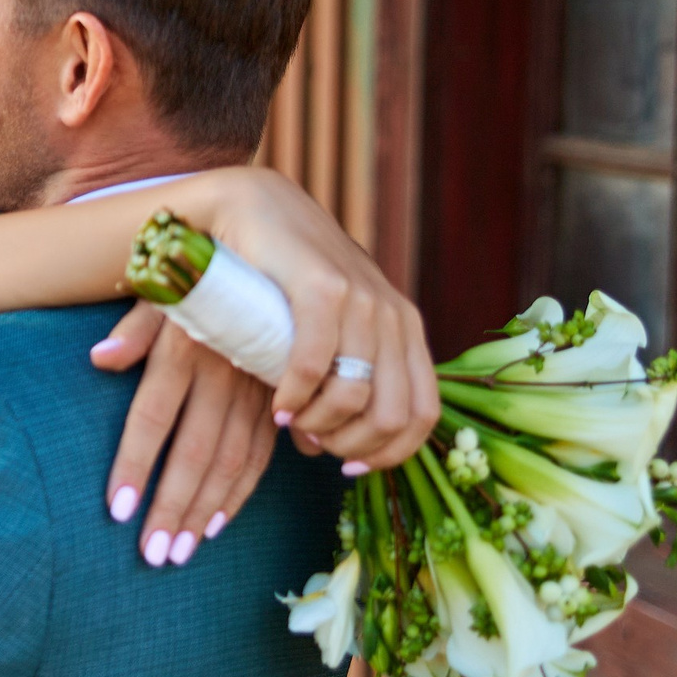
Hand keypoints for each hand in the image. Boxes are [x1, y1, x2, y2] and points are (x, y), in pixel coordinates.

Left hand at [92, 303, 277, 562]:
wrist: (271, 259)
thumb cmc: (200, 278)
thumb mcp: (164, 288)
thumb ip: (134, 326)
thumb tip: (99, 358)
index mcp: (184, 346)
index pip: (153, 416)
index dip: (134, 465)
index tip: (117, 511)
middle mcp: (222, 373)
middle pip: (194, 451)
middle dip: (173, 507)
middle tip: (152, 555)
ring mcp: (255, 389)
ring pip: (230, 461)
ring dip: (204, 511)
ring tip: (179, 552)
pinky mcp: (277, 400)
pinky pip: (262, 455)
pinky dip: (240, 493)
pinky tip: (217, 525)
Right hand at [191, 168, 438, 471]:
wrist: (253, 209)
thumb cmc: (284, 280)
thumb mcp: (326, 333)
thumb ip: (334, 385)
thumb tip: (321, 451)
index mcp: (405, 328)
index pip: (423, 414)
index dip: (390, 454)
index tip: (347, 467)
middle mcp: (394, 315)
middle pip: (392, 415)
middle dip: (351, 446)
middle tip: (313, 443)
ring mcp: (362, 299)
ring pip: (356, 396)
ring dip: (319, 424)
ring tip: (291, 421)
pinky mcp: (322, 287)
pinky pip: (315, 364)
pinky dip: (296, 397)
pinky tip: (279, 405)